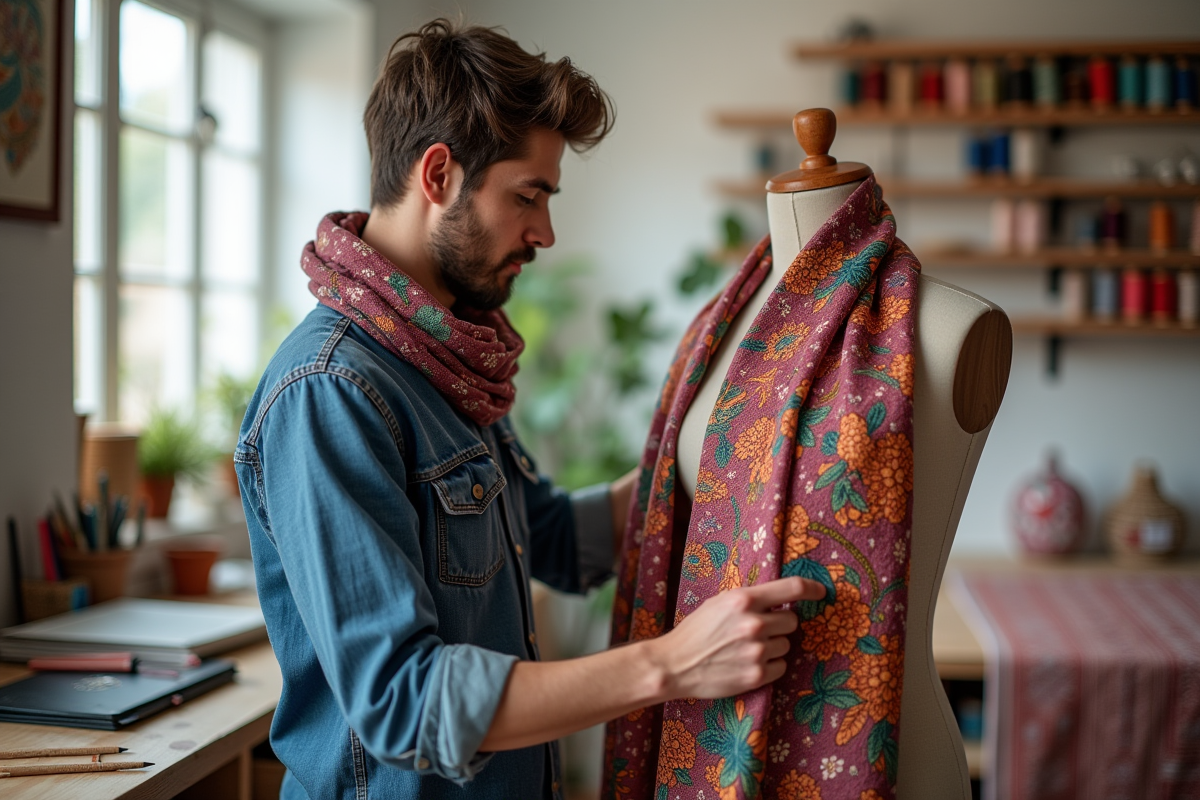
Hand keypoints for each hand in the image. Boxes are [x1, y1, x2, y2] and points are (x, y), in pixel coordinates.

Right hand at [650, 576, 825, 699]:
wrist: (675, 665)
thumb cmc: (695, 631)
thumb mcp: (719, 603)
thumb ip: (749, 600)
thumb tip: (780, 599)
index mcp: (744, 600)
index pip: (791, 588)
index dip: (811, 589)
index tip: (821, 593)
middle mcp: (754, 624)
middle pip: (791, 622)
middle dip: (779, 625)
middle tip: (758, 631)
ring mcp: (757, 651)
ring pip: (785, 645)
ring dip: (773, 646)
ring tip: (746, 649)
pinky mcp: (756, 675)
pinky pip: (780, 667)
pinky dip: (769, 666)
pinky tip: (748, 664)